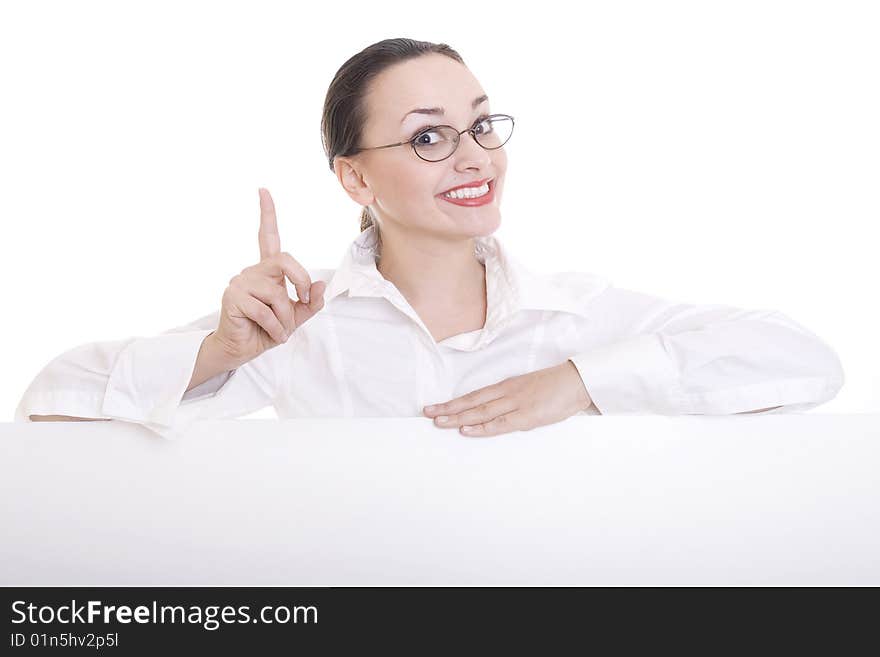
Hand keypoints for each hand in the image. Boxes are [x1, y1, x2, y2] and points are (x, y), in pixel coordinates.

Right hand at [212, 188, 325, 365]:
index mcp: (267, 271)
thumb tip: (321, 284)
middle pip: (284, 260)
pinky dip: (275, 326)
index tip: (263, 190)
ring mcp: (240, 282)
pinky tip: (271, 334)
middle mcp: (252, 271)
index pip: (267, 236)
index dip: (267, 213)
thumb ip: (311, 302)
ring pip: (277, 293)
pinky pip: (264, 309)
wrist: (242, 350)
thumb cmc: (267, 330)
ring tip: (280, 330)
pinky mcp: (232, 297)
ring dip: (286, 317)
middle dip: (301, 280)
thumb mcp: (296, 317)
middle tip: (304, 300)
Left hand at [422, 360, 593, 436]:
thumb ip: (512, 402)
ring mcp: (515, 404)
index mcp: (506, 386)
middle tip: (427, 414)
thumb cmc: (555, 387)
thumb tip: (496, 416)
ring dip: (458, 418)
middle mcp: (506, 393)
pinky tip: (466, 429)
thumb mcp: (528, 390)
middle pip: (472, 403)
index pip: (474, 396)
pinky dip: (482, 427)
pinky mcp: (527, 416)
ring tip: (439, 422)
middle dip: (448, 409)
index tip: (436, 407)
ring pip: (481, 412)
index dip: (454, 403)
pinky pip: (500, 423)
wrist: (577, 381)